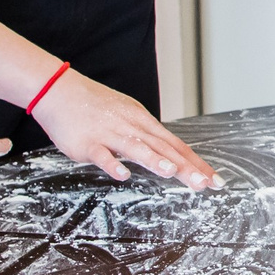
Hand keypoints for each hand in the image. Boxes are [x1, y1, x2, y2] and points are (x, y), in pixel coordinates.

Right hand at [31, 71, 220, 187]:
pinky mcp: (88, 143)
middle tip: (205, 183)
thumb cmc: (95, 108)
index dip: (196, 163)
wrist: (59, 91)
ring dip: (154, 160)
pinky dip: (112, 164)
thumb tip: (170, 157)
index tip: (214, 180)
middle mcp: (132, 127)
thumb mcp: (128, 119)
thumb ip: (147, 139)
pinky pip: (101, 155)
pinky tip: (123, 175)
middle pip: (163, 148)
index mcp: (144, 122)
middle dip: (185, 167)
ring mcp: (110, 134)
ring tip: (173, 172)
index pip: (176, 145)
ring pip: (136, 148)